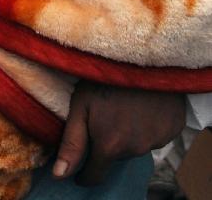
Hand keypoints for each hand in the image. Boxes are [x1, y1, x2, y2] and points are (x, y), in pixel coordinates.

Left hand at [52, 81, 185, 185]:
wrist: (144, 57)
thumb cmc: (106, 77)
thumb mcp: (80, 105)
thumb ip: (71, 142)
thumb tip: (59, 175)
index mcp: (110, 145)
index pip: (95, 175)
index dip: (85, 172)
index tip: (81, 165)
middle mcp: (135, 149)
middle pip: (115, 157)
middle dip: (106, 144)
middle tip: (102, 117)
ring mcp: (157, 140)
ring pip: (134, 146)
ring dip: (126, 134)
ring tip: (121, 107)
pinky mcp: (173, 129)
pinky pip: (154, 135)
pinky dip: (146, 126)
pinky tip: (141, 106)